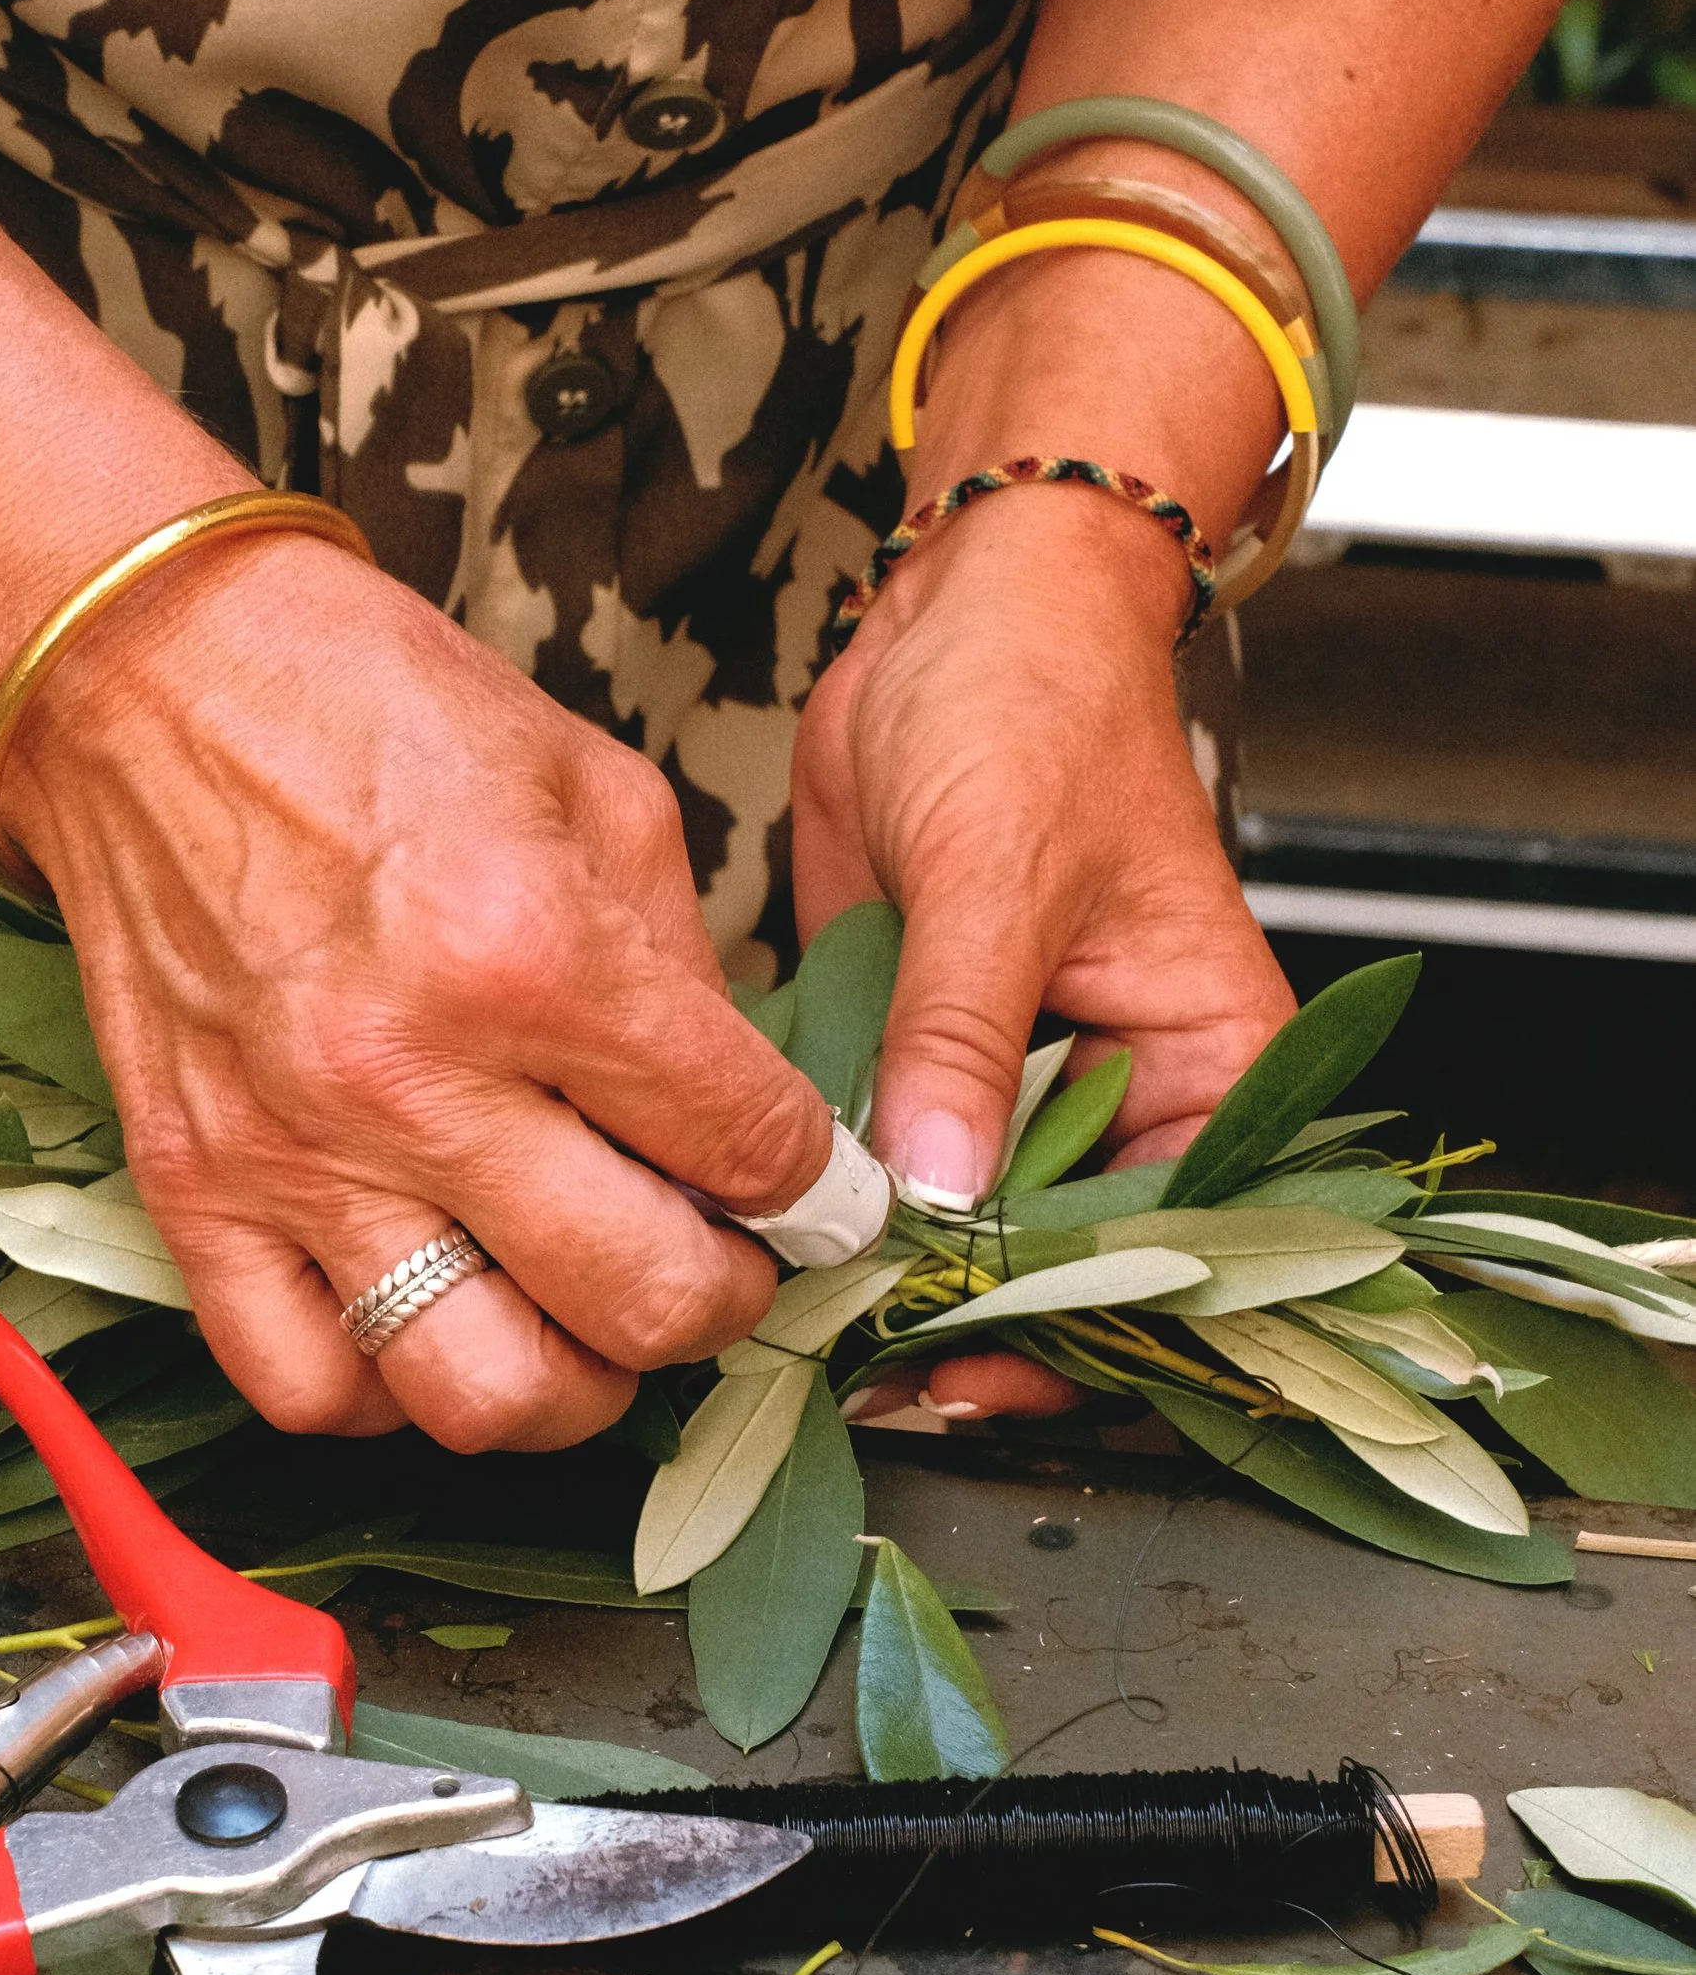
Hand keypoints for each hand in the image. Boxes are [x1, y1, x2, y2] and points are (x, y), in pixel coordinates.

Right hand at [0, 535, 835, 1450]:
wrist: (152, 680)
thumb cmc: (375, 712)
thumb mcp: (595, 792)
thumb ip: (686, 974)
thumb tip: (749, 1125)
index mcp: (531, 954)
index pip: (746, 1149)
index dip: (816, 1184)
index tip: (814, 1187)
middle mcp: (410, 1078)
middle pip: (640, 1303)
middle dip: (724, 1299)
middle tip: (721, 1259)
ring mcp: (289, 1153)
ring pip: (483, 1393)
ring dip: (575, 1384)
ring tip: (587, 1316)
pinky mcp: (190, 1190)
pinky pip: (309, 1386)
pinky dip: (394, 1390)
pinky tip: (439, 1319)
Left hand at [791, 483, 1295, 1423]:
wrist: (957, 607)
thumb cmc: (1036, 699)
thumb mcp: (999, 870)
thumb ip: (964, 1039)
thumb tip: (941, 1197)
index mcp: (1212, 1066)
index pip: (1171, 1255)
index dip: (1072, 1332)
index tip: (960, 1367)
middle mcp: (1125, 1096)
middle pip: (1062, 1270)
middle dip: (964, 1323)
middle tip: (852, 1362)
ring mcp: (1018, 1086)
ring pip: (964, 1238)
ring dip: (887, 1278)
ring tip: (793, 1322)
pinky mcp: (923, 1057)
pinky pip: (887, 1168)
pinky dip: (836, 1206)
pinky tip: (763, 1241)